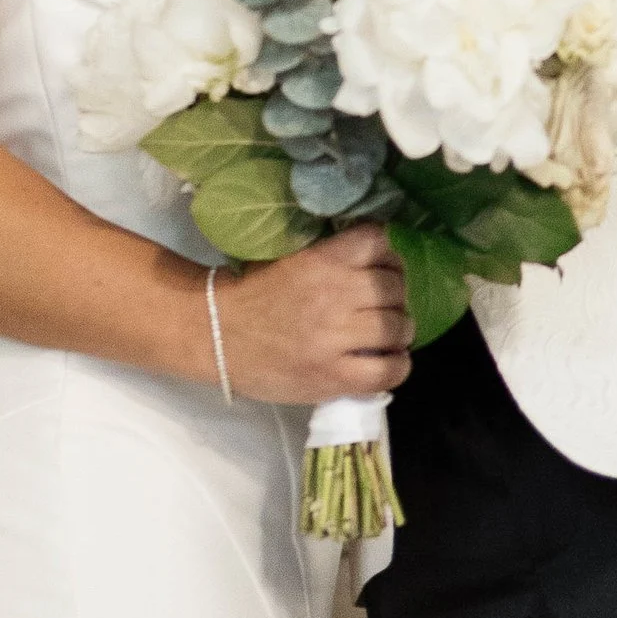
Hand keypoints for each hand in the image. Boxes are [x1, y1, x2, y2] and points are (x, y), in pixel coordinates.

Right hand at [215, 228, 411, 404]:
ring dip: (400, 330)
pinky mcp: (333, 376)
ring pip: (398, 328)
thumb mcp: (291, 258)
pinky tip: (388, 361)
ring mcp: (334, 339)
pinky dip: (397, 366)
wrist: (216, 336)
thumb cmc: (254, 294)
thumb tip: (377, 251)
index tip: (386, 264)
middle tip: (386, 304)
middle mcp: (334, 295)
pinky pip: (388, 371)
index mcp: (322, 260)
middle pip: (396, 287)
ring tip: (388, 334)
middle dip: (396, 294)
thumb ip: (332, 254)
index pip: (380, 241)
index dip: (390, 253)